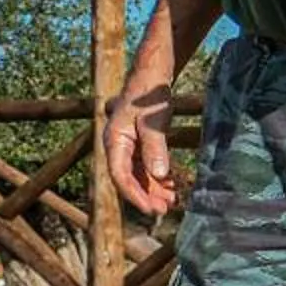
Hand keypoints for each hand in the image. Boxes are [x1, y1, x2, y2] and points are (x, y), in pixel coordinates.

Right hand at [105, 87, 176, 216]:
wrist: (151, 74)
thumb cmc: (149, 94)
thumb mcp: (153, 121)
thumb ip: (154, 148)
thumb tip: (158, 175)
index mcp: (114, 141)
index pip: (120, 176)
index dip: (135, 195)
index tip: (151, 209)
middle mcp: (117, 146)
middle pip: (128, 179)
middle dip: (146, 196)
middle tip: (164, 210)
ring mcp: (128, 145)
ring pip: (138, 174)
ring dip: (153, 189)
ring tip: (171, 202)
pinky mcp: (139, 143)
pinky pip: (146, 166)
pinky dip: (158, 177)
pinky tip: (171, 186)